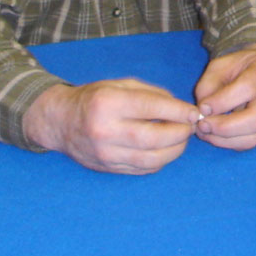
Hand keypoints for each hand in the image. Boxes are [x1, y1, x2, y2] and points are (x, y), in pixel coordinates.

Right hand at [23, 78, 198, 174]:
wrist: (60, 122)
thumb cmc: (94, 99)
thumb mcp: (120, 85)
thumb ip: (151, 94)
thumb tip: (182, 109)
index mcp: (108, 103)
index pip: (151, 108)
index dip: (178, 111)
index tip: (195, 112)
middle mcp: (106, 131)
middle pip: (154, 138)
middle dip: (180, 133)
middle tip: (191, 127)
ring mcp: (106, 154)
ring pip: (151, 159)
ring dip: (174, 151)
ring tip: (181, 139)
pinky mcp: (109, 169)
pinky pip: (143, 170)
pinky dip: (160, 161)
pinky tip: (165, 150)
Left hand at [193, 47, 255, 150]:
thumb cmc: (237, 66)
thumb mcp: (219, 66)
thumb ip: (208, 86)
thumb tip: (204, 112)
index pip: (248, 88)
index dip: (223, 101)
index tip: (202, 108)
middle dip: (225, 127)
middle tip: (202, 125)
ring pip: (254, 137)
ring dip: (225, 139)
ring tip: (205, 132)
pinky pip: (251, 143)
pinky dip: (230, 143)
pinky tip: (215, 136)